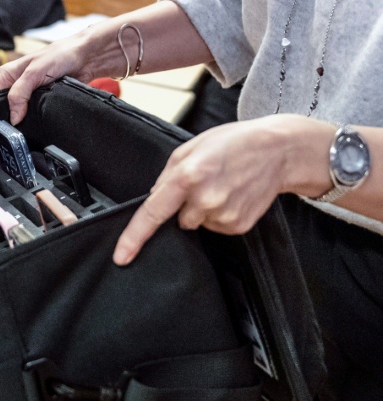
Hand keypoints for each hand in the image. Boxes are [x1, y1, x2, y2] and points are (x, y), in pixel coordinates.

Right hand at [0, 30, 95, 123]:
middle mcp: (16, 84)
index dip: (0, 112)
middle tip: (21, 128)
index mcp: (7, 75)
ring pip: (22, 113)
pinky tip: (42, 123)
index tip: (8, 125)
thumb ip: (20, 93)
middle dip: (14, 117)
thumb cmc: (60, 56)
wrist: (85, 57)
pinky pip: (36, 114)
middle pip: (8, 108)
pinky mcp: (42, 100)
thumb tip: (13, 118)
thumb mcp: (33, 73)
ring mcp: (29, 93)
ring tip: (33, 125)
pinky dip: (39, 118)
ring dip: (28, 119)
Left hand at [111, 115, 335, 264]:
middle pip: (178, 219)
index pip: (153, 213)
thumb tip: (154, 199)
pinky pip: (216, 226)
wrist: (278, 150)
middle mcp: (205, 199)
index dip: (134, 237)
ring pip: (197, 223)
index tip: (121, 257)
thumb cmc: (233, 143)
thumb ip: (167, 175)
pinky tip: (234, 195)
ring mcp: (223, 215)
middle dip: (184, 204)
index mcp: (187, 176)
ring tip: (223, 185)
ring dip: (203, 209)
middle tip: (206, 181)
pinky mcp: (238, 226)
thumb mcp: (191, 147)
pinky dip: (220, 214)